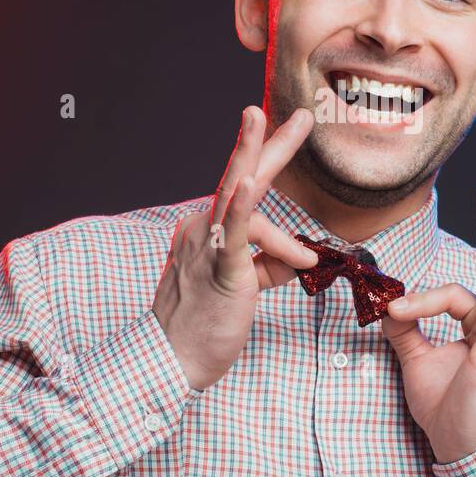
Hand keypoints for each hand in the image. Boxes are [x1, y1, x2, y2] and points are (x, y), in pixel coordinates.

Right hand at [153, 105, 318, 390]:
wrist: (171, 361)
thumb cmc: (203, 325)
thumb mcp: (242, 286)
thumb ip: (269, 264)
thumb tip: (302, 255)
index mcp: (207, 230)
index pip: (242, 190)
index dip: (264, 158)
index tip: (286, 129)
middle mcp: (203, 227)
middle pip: (241, 175)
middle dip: (273, 141)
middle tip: (305, 115)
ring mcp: (208, 244)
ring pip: (240, 194)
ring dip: (269, 172)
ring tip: (301, 158)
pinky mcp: (219, 267)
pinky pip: (233, 231)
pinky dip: (242, 205)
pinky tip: (248, 183)